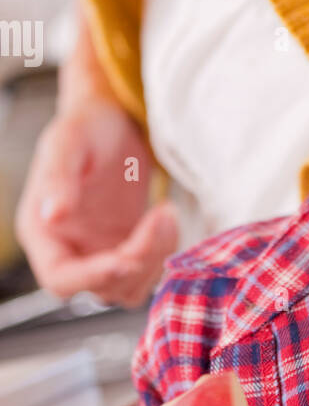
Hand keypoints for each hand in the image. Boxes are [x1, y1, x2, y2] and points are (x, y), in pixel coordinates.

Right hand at [14, 95, 178, 305]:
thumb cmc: (86, 124)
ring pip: (131, 285)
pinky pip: (149, 268)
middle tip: (160, 218)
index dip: (93, 277)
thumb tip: (53, 215)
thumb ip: (58, 177)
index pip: (60, 277)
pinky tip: (168, 214)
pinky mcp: (128, 245)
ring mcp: (100, 250)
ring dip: (156, 258)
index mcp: (42, 230)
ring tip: (166, 212)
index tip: (127, 259)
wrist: (114, 119)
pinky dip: (165, 250)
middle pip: (102, 286)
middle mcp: (69, 248)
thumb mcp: (69, 141)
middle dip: (137, 261)